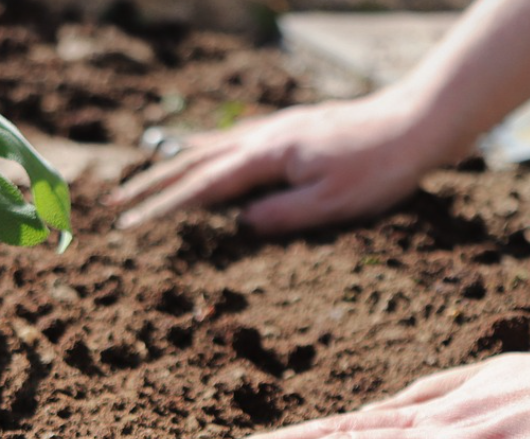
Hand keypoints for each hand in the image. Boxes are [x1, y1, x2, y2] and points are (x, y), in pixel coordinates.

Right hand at [109, 91, 442, 234]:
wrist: (415, 122)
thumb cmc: (379, 168)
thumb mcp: (332, 203)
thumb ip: (282, 215)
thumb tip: (241, 225)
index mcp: (268, 157)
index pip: (203, 187)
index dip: (164, 208)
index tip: (130, 225)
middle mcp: (264, 137)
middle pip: (194, 162)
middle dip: (152, 185)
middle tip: (115, 203)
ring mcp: (275, 129)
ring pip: (210, 147)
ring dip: (172, 165)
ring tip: (142, 179)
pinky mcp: (290, 129)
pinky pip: (233, 138)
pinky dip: (205, 148)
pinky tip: (200, 151)